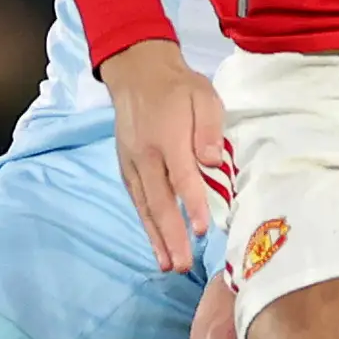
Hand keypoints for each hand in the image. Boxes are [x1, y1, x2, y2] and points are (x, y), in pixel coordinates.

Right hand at [101, 37, 230, 274]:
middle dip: (171, 236)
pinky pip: (137, 200)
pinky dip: (145, 223)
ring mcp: (132, 163)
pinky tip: (155, 242)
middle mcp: (145, 155)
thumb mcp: (203, 96)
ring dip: (156, 237)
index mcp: (167, 137)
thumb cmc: (178, 87)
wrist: (138, 73)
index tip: (204, 230)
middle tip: (182, 265)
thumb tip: (212, 161)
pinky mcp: (126, 167)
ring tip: (168, 264)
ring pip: (145, 206)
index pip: (181, 177)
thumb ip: (209, 128)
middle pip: (159, 201)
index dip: (193, 205)